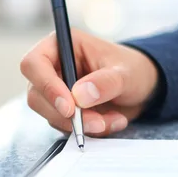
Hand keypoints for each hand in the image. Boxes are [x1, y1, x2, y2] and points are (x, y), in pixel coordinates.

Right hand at [21, 29, 158, 135]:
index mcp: (61, 46)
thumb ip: (105, 82)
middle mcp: (53, 68)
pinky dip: (88, 130)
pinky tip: (110, 122)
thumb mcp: (126, 73)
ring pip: (51, 115)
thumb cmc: (132, 69)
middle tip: (96, 123)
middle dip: (66, 115)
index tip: (70, 107)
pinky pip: (65, 127)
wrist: (143, 87)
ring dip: (81, 125)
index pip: (34, 64)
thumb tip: (79, 96)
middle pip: (37, 95)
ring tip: (112, 120)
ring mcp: (56, 92)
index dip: (46, 86)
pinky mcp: (64, 111)